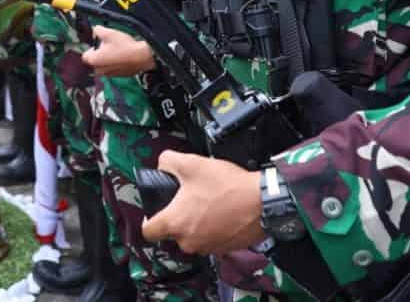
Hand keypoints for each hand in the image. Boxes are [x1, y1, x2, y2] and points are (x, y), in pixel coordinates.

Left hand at [81, 25, 155, 76]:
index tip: (98, 43)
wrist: (141, 56)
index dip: (91, 48)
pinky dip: (116, 64)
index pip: (85, 56)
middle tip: (109, 45)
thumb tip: (95, 29)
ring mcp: (109, 75)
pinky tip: (123, 56)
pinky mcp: (119, 76)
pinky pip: (113, 69)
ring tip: (118, 50)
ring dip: (108, 59)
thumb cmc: (124, 45)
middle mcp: (99, 70)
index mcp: (94, 60)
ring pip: (104, 65)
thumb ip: (98, 30)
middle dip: (100, 53)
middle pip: (95, 61)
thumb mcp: (109, 33)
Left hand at [141, 151, 266, 254]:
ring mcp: (208, 248)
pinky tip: (221, 211)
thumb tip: (162, 165)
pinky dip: (212, 228)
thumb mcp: (192, 163)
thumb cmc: (228, 187)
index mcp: (175, 223)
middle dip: (177, 216)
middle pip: (171, 233)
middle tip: (188, 198)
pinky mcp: (224, 249)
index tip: (154, 210)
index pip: (147, 231)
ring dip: (196, 222)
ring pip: (192, 236)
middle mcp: (188, 241)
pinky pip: (210, 239)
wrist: (263, 203)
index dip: (148, 218)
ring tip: (208, 202)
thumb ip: (167, 161)